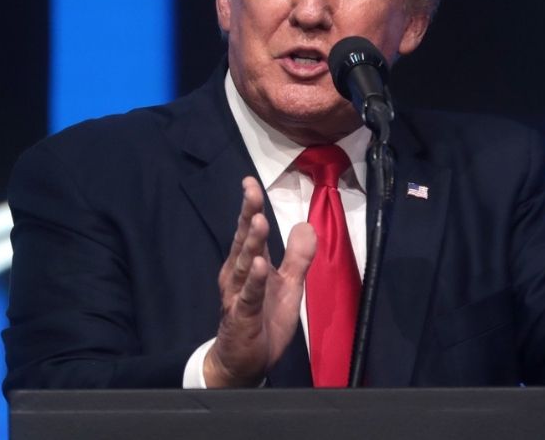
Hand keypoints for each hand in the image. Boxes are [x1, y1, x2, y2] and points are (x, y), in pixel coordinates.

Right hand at [203, 177, 315, 386]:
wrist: (244, 362)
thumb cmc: (263, 320)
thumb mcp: (288, 286)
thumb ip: (297, 258)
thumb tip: (307, 225)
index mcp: (248, 265)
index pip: (249, 231)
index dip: (251, 208)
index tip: (251, 182)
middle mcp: (238, 276)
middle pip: (244, 241)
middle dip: (249, 216)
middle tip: (251, 191)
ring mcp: (237, 296)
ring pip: (245, 265)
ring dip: (252, 243)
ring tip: (259, 221)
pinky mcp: (242, 317)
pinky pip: (248, 297)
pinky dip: (254, 281)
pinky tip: (260, 266)